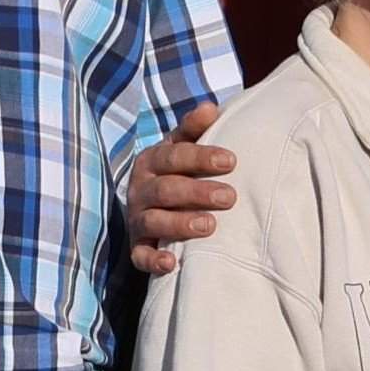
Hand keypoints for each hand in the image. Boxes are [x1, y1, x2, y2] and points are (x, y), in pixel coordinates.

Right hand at [122, 106, 235, 274]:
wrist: (152, 200)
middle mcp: (140, 189)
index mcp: (152, 161)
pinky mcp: (138, 244)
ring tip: (209, 225)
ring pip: (153, 221)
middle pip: (166, 190)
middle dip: (197, 192)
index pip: (173, 156)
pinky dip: (152, 260)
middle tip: (229, 196)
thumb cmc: (179, 170)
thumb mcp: (184, 145)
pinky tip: (172, 263)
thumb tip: (211, 107)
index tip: (231, 161)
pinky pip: (140, 255)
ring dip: (180, 224)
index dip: (200, 157)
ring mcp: (137, 218)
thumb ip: (196, 128)